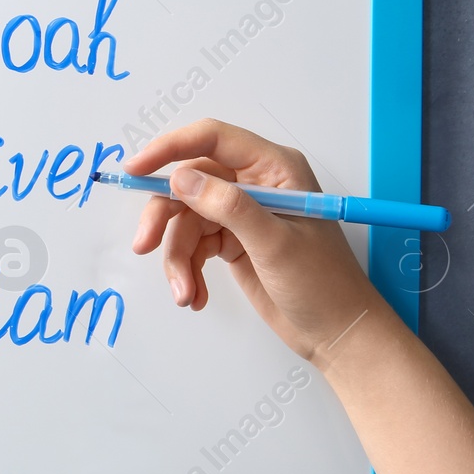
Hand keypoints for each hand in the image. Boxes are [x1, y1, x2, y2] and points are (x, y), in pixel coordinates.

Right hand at [123, 118, 387, 363]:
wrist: (337, 334)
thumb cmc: (322, 284)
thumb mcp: (275, 244)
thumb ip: (228, 206)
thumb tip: (180, 178)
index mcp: (273, 168)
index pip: (212, 139)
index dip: (169, 148)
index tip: (135, 169)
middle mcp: (254, 184)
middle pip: (188, 183)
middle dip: (165, 218)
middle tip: (145, 246)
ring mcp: (241, 213)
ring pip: (186, 220)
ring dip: (177, 258)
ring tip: (186, 294)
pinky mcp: (231, 241)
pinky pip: (193, 246)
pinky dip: (187, 271)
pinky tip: (196, 296)